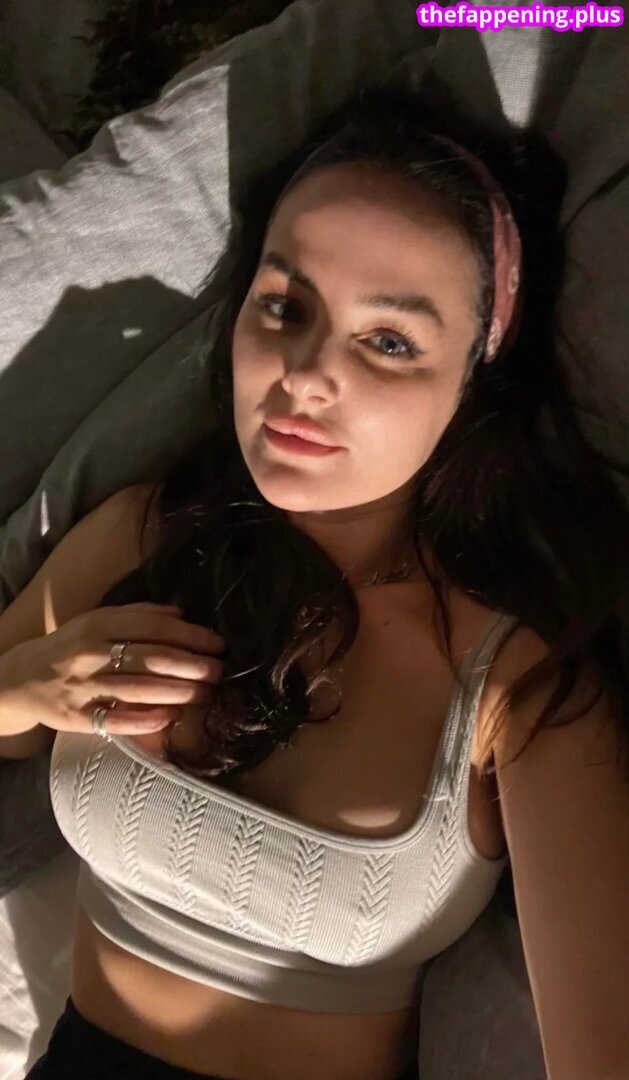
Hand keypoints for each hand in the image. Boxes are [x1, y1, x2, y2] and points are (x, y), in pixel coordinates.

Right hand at [0, 602, 224, 738]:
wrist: (23, 678)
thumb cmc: (72, 646)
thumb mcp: (98, 620)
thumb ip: (139, 614)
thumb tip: (181, 614)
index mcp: (98, 624)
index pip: (153, 627)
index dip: (190, 635)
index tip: (216, 643)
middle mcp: (90, 654)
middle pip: (152, 659)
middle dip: (193, 666)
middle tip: (218, 671)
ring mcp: (84, 687)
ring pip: (140, 690)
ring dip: (180, 693)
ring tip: (206, 694)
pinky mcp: (79, 718)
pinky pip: (119, 721)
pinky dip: (149, 719)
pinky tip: (172, 716)